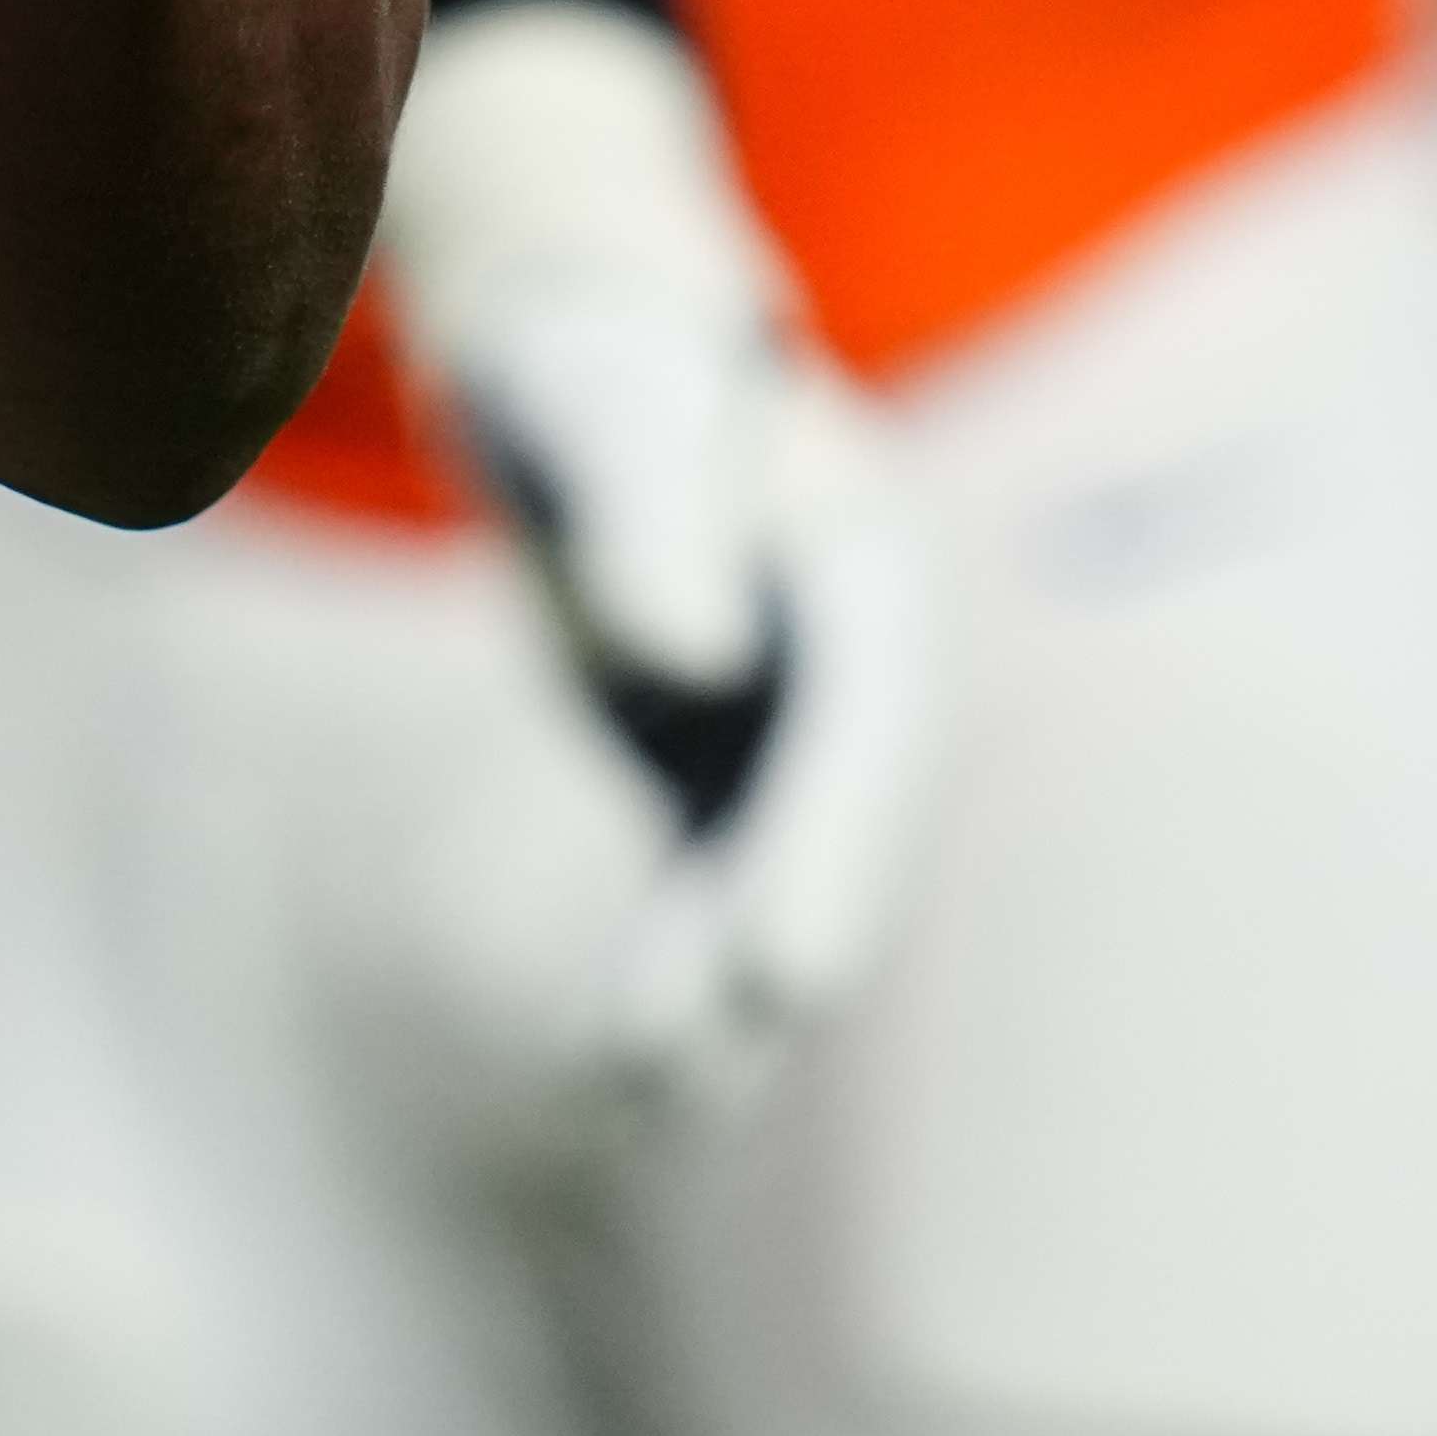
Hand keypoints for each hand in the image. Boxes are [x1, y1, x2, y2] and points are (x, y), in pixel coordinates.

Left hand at [375, 0, 934, 1114]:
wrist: (575, 339)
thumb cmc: (599, 352)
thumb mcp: (613, 407)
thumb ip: (650, 518)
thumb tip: (688, 653)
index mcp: (861, 565)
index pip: (860, 727)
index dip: (829, 850)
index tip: (792, 975)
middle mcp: (845, 661)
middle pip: (824, 821)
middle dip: (771, 937)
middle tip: (715, 1055)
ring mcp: (782, 722)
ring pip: (763, 874)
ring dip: (714, 983)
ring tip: (648, 1096)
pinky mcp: (711, 761)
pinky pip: (700, 881)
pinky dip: (669, 967)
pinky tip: (625, 1077)